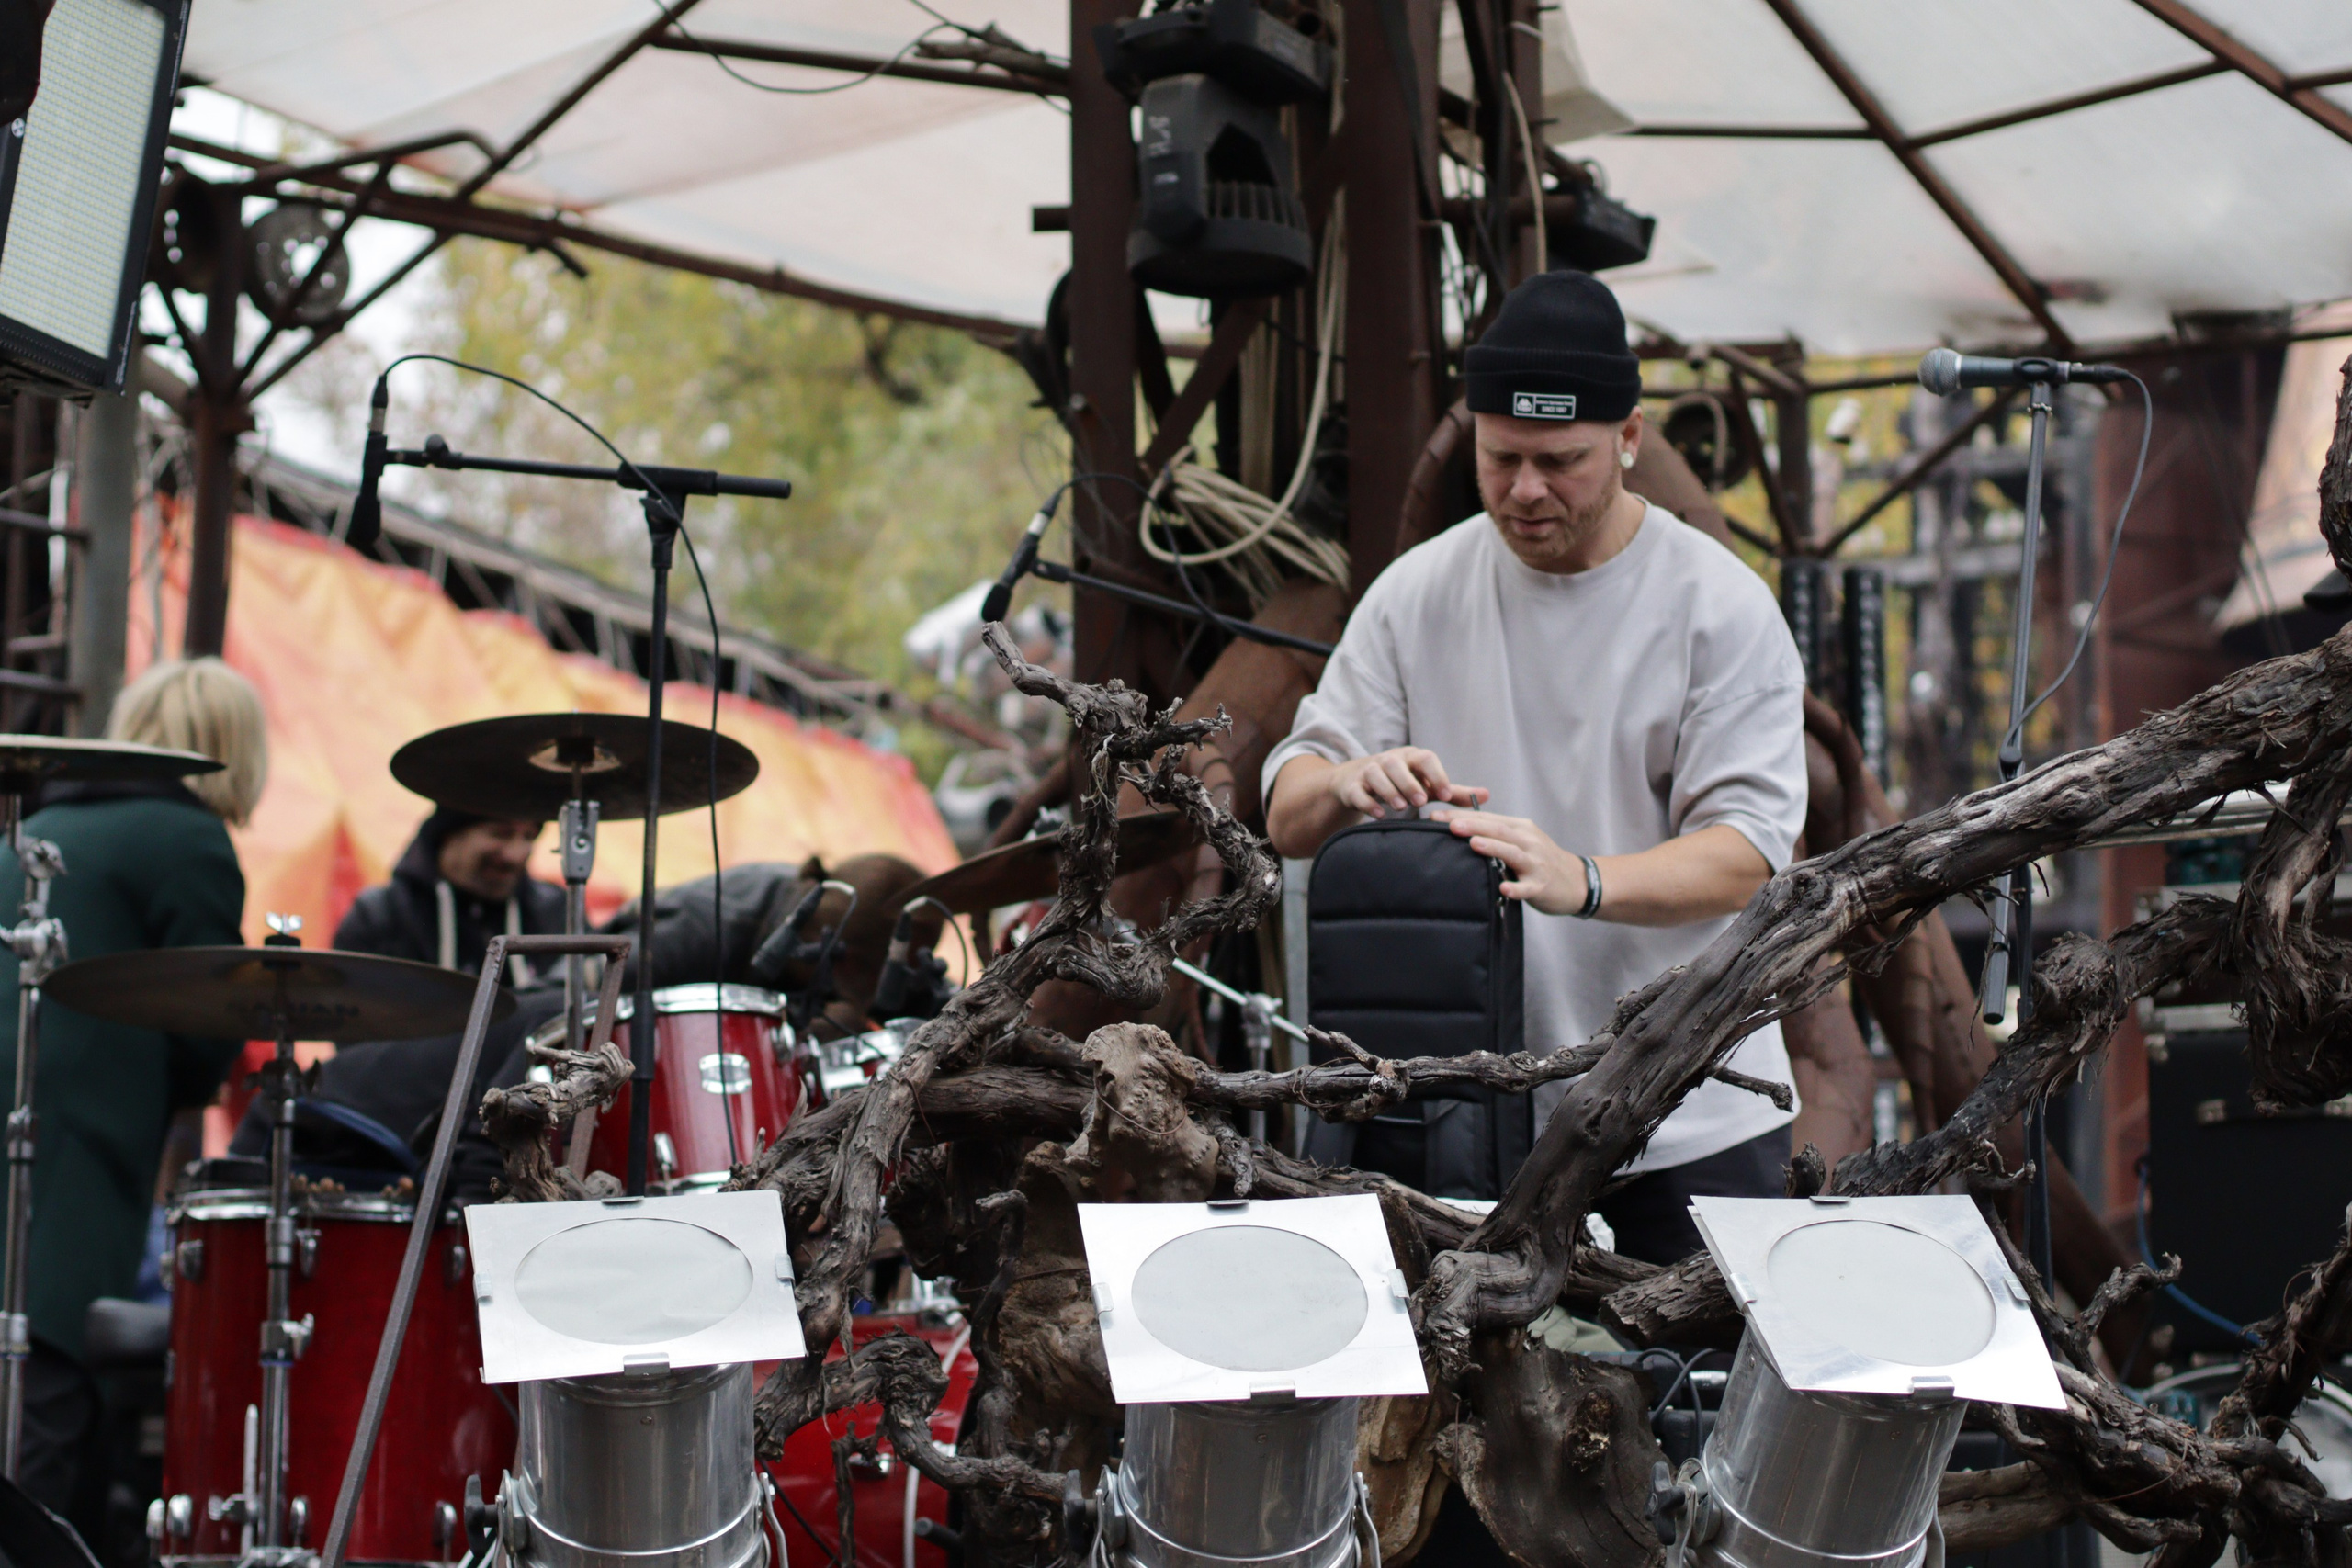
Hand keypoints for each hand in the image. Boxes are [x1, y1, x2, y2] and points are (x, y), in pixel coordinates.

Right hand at [1328, 747, 1487, 819]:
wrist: (1359, 781)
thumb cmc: (1403, 783)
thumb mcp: (1428, 785)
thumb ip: (1455, 792)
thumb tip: (1487, 796)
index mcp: (1411, 757)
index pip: (1425, 758)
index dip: (1437, 775)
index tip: (1445, 796)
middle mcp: (1389, 760)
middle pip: (1397, 764)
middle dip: (1409, 782)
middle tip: (1421, 802)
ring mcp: (1368, 771)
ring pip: (1376, 774)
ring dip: (1389, 791)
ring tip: (1401, 808)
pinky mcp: (1352, 786)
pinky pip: (1358, 791)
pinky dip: (1369, 802)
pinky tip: (1380, 814)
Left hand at [1430, 808, 1589, 914]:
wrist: (1577, 882)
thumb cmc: (1541, 861)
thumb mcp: (1522, 840)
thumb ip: (1496, 834)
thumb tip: (1459, 827)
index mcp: (1520, 828)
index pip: (1487, 818)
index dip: (1461, 816)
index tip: (1435, 815)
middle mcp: (1528, 842)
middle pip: (1498, 830)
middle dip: (1472, 826)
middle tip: (1447, 824)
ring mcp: (1536, 864)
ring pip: (1512, 853)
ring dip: (1493, 848)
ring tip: (1473, 844)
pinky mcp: (1541, 886)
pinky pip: (1527, 887)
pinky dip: (1515, 888)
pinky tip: (1503, 888)